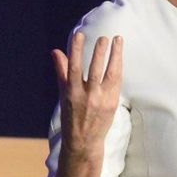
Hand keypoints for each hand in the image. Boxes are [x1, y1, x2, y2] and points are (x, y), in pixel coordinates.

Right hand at [52, 31, 123, 157]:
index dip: (76, 50)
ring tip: (117, 40)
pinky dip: (119, 67)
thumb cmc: (71, 115)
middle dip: (99, 52)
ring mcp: (101, 100)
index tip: (79, 34)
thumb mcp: (64, 94)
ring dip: (114, 55)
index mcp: (72, 93)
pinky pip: (117, 81)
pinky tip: (120, 56)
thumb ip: (62, 71)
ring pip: (110, 73)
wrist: (83, 141)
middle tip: (104, 37)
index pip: (73, 67)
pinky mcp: (112, 104)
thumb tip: (56, 51)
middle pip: (95, 69)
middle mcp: (87, 96)